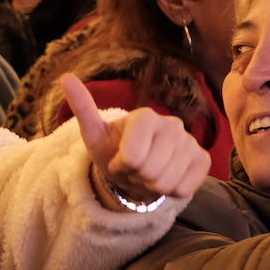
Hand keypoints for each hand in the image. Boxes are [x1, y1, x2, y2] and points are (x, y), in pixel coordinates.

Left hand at [62, 74, 208, 207]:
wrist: (134, 171)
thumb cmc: (112, 151)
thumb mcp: (94, 134)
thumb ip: (82, 107)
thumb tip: (65, 77)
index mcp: (145, 116)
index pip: (132, 157)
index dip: (121, 165)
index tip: (118, 160)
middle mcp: (172, 123)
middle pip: (150, 170)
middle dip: (136, 177)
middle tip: (133, 169)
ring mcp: (191, 141)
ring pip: (167, 182)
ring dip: (151, 185)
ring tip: (146, 174)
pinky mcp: (203, 159)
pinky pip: (185, 188)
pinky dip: (170, 192)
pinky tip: (165, 178)